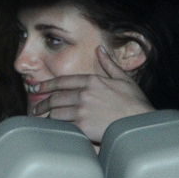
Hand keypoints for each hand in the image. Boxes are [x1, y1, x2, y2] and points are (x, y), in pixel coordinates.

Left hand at [30, 46, 154, 142]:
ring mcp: (82, 110)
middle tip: (36, 108)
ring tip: (41, 119)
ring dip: (47, 115)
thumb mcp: (124, 80)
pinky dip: (55, 126)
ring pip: (56, 111)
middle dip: (42, 103)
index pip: (63, 81)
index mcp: (93, 81)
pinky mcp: (82, 126)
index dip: (47, 84)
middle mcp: (84, 94)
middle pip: (55, 97)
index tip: (37, 87)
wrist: (142, 125)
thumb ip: (109, 64)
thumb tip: (100, 49)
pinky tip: (51, 128)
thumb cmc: (136, 104)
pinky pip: (62, 125)